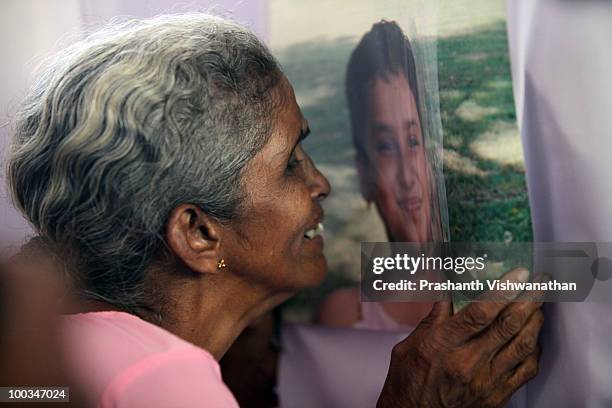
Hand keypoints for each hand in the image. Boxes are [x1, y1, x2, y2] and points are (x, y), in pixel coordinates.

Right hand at [377, 268, 543, 407]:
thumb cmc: (408, 381)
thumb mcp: (409, 344)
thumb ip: (434, 316)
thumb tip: (446, 286)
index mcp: (443, 345)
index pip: (480, 313)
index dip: (503, 291)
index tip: (518, 274)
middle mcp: (468, 362)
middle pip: (508, 325)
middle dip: (529, 299)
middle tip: (539, 281)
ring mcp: (486, 381)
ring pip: (523, 345)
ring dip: (535, 321)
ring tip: (539, 304)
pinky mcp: (497, 396)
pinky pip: (526, 370)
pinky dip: (534, 349)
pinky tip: (533, 336)